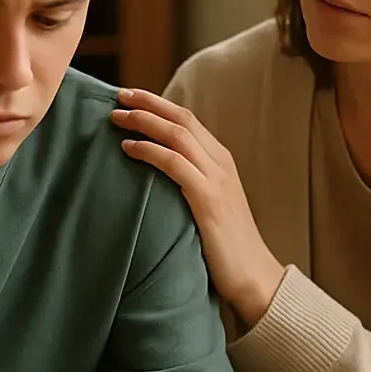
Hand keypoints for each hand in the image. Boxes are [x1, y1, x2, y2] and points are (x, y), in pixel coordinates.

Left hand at [112, 88, 285, 324]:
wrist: (254, 276)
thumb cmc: (226, 247)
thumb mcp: (209, 206)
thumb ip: (190, 184)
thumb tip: (156, 175)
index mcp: (222, 161)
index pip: (188, 120)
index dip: (159, 104)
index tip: (131, 98)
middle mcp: (222, 163)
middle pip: (182, 118)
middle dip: (148, 103)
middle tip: (118, 95)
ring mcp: (217, 179)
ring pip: (177, 134)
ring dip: (144, 121)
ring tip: (117, 117)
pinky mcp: (209, 199)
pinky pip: (174, 163)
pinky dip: (149, 151)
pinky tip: (128, 148)